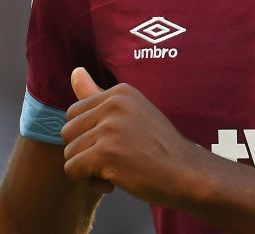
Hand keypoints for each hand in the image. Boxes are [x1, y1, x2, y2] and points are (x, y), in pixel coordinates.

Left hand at [61, 67, 208, 208]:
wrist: (186, 173)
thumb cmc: (160, 147)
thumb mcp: (132, 113)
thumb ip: (98, 93)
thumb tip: (75, 71)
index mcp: (120, 92)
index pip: (75, 112)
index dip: (89, 135)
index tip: (115, 145)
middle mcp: (114, 104)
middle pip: (68, 132)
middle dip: (84, 151)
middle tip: (112, 160)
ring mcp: (110, 127)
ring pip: (69, 152)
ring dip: (87, 169)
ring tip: (114, 171)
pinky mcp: (105, 152)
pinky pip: (73, 170)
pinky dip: (89, 182)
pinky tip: (112, 183)